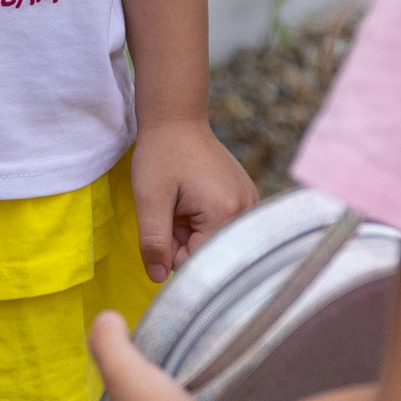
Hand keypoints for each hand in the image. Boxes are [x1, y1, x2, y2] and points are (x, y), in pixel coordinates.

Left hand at [130, 116, 257, 285]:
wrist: (176, 120)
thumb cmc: (161, 155)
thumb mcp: (149, 199)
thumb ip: (154, 242)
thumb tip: (160, 279)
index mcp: (225, 212)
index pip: (197, 261)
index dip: (172, 249)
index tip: (164, 222)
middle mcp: (247, 211)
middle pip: (208, 252)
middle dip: (183, 239)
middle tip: (173, 208)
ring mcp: (251, 204)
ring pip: (213, 241)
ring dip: (192, 230)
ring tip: (183, 201)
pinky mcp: (247, 199)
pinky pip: (222, 227)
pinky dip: (203, 220)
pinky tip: (194, 198)